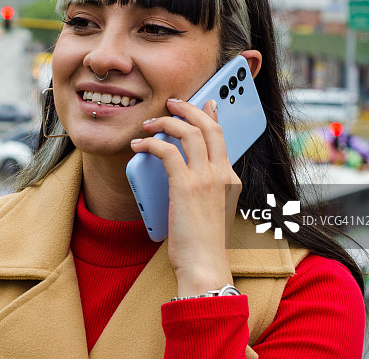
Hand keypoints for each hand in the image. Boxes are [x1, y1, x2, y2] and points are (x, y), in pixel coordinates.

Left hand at [130, 98, 241, 295]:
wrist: (205, 265)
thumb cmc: (202, 244)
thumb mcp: (209, 210)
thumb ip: (203, 188)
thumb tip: (183, 173)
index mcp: (230, 179)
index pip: (221, 138)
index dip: (211, 116)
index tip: (206, 102)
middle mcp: (222, 174)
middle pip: (208, 127)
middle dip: (190, 109)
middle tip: (173, 103)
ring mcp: (206, 178)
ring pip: (189, 133)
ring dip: (166, 122)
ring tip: (149, 122)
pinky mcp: (186, 186)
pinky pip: (167, 151)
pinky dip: (151, 143)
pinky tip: (139, 145)